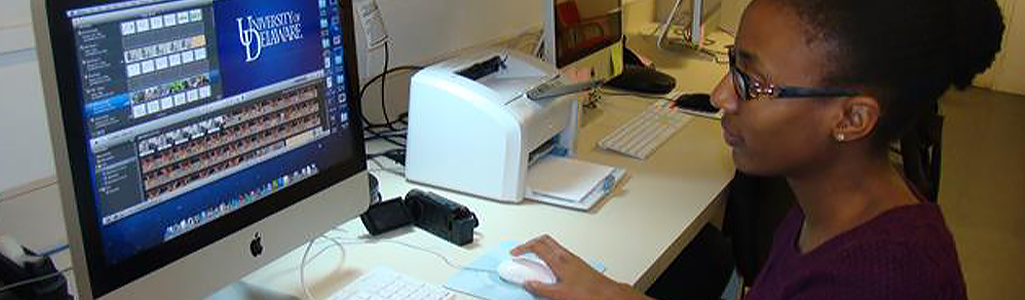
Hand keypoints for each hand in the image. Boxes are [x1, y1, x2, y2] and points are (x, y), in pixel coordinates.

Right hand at [511, 235, 637, 299]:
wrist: (608, 293)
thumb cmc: (589, 292)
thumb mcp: (561, 294)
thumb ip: (542, 288)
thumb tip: (528, 283)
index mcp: (559, 260)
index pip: (537, 246)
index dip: (523, 248)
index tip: (514, 253)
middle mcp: (566, 255)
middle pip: (544, 239)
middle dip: (530, 242)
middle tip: (521, 250)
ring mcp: (572, 257)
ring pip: (552, 244)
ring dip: (540, 246)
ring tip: (532, 256)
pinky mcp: (576, 262)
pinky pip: (559, 251)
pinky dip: (549, 253)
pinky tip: (548, 265)